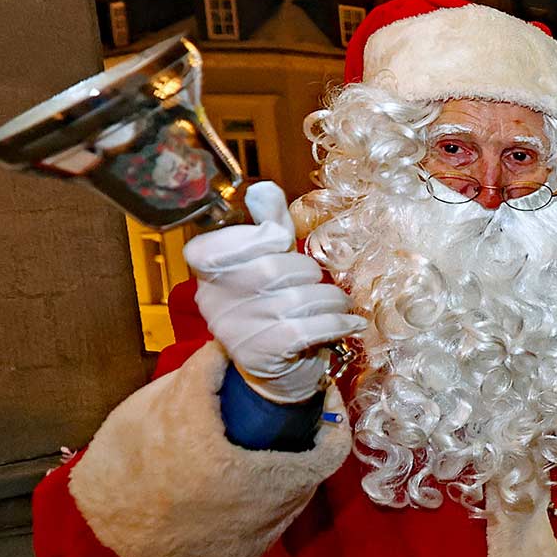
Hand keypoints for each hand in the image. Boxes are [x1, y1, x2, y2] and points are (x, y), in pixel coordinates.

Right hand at [183, 182, 365, 402]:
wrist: (277, 368)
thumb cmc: (275, 301)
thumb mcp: (270, 257)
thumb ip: (267, 223)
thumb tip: (262, 188)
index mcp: (207, 270)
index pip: (220, 244)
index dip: (258, 237)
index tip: (279, 241)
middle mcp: (213, 300)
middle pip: (271, 268)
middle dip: (307, 271)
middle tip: (317, 281)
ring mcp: (235, 329)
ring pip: (297, 299)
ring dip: (329, 299)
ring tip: (336, 304)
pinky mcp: (262, 354)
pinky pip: (309, 329)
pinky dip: (337, 323)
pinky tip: (349, 324)